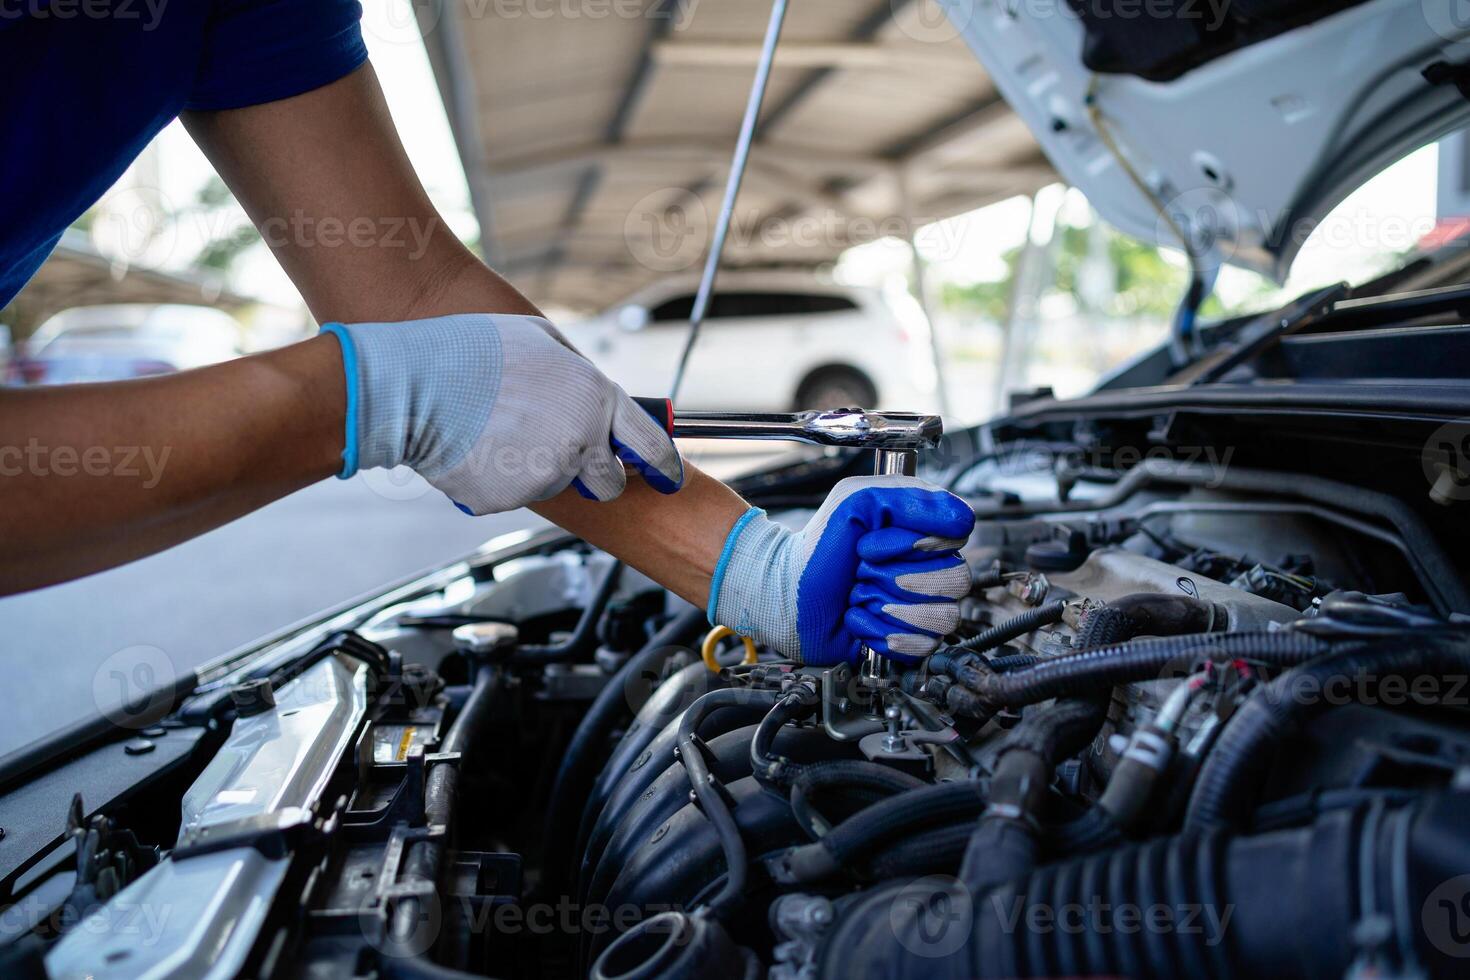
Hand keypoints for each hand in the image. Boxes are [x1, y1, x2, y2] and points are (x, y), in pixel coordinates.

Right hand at [322, 313, 683, 512]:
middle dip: (596, 476)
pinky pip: (516, 493)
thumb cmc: (472, 353)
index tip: (668, 478)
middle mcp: (581, 441)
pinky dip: (502, 479)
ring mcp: (546, 474)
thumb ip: (578, 371)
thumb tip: (595, 390)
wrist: (412, 386)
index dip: (663, 467)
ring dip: (539, 469)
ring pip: (557, 485)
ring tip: (499, 432)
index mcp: (596, 398)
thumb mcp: (540, 339)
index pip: (651, 446)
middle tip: (561, 452)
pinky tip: (478, 448)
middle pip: (609, 482)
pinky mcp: (511, 498)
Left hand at [709, 476, 974, 664]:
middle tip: (861, 573)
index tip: (871, 545)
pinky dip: (880, 635)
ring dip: (886, 606)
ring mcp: (921, 608)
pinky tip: (858, 620)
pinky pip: (922, 646)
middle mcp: (930, 571)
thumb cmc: (820, 548)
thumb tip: (960, 518)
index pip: (957, 539)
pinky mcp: (909, 642)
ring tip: (858, 597)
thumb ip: (909, 497)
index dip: (913, 544)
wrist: (786, 594)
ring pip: (942, 617)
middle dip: (895, 578)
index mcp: (923, 534)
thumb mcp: (857, 500)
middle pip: (955, 580)